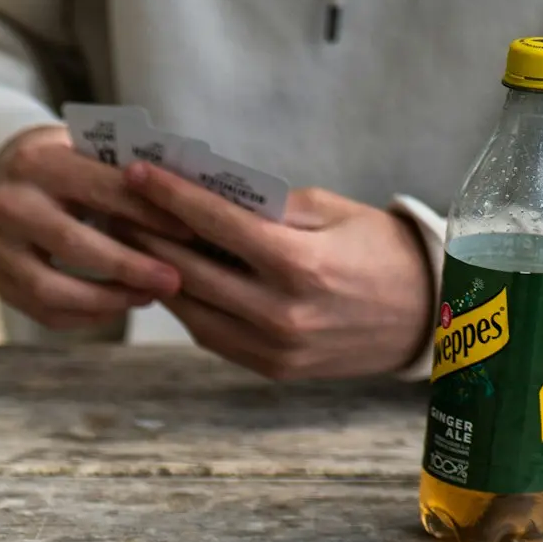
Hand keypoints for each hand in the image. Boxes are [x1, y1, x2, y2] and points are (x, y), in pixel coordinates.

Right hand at [0, 127, 188, 330]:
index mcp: (38, 163)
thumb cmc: (63, 166)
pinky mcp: (0, 283)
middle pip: (74, 244)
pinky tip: (117, 308)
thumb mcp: (85, 152)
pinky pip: (45, 311)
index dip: (147, 214)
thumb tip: (186, 201)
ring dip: (107, 299)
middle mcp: (11, 206)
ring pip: (53, 289)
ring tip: (147, 297)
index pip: (100, 191)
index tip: (189, 233)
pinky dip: (86, 316)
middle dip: (129, 267)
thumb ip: (123, 173)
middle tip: (173, 281)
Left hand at [125, 162, 434, 379]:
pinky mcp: (270, 368)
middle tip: (115, 207)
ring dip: (156, 275)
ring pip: (191, 308)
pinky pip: (211, 334)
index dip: (171, 195)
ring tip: (130, 243)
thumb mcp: (333, 212)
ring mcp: (273, 347)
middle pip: (191, 270)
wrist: (427, 316)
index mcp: (300, 264)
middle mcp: (281, 312)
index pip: (217, 224)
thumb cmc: (380, 250)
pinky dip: (186, 305)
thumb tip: (203, 190)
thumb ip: (267, 206)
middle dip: (147, 234)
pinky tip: (167, 280)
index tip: (137, 172)